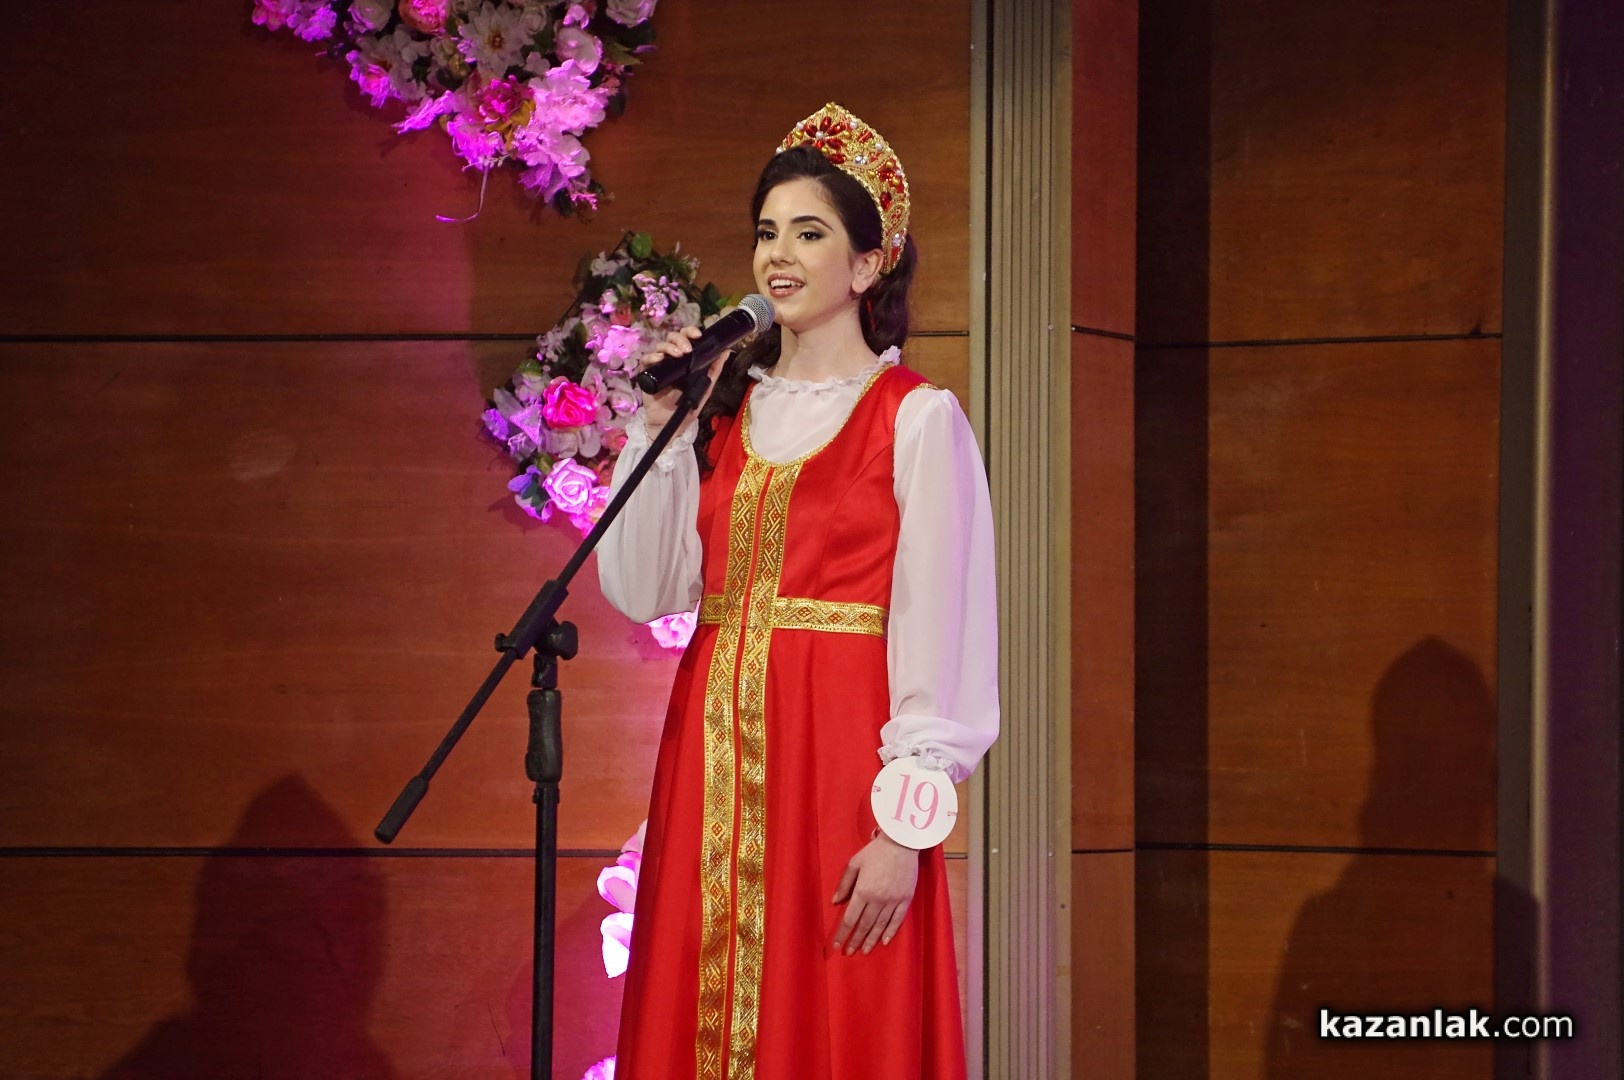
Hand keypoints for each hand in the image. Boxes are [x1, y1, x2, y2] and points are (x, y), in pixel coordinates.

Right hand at [637, 325, 723, 432]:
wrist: (672, 424)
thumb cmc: (687, 405)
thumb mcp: (705, 386)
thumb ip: (714, 370)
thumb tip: (726, 351)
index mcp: (685, 359)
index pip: (686, 338)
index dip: (690, 331)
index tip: (698, 335)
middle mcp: (671, 359)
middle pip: (672, 338)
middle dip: (680, 339)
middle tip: (687, 349)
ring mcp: (659, 366)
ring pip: (660, 346)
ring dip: (668, 346)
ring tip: (677, 354)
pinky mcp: (647, 374)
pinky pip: (646, 360)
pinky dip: (652, 357)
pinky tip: (659, 359)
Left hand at [830, 832, 919, 955]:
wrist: (901, 843)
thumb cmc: (875, 851)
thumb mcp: (854, 863)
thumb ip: (844, 884)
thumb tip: (835, 902)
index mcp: (863, 890)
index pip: (850, 918)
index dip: (842, 933)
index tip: (836, 946)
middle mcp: (877, 899)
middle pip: (864, 925)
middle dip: (855, 940)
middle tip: (849, 952)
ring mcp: (893, 900)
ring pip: (880, 925)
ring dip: (871, 940)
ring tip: (865, 951)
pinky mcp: (906, 899)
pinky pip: (897, 919)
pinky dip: (890, 931)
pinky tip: (884, 941)